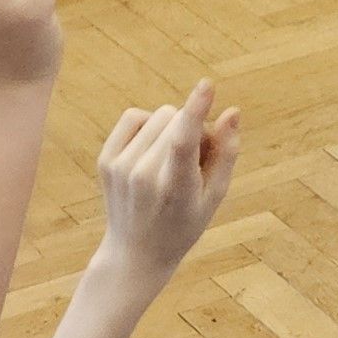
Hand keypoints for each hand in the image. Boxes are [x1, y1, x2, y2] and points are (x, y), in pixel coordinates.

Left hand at [98, 81, 240, 280]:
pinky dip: (149, 123)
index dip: (196, 111)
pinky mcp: (105, 160)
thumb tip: (232, 112)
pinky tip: (154, 147)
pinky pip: (134, 116)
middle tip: (197, 158)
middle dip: (195, 127)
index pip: (183, 143)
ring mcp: (119, 168)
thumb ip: (226, 154)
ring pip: (159, 115)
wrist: (135, 253)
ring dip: (173, 126)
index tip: (206, 85)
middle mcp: (142, 176)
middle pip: (177, 120)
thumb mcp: (214, 197)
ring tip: (173, 158)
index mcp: (174, 190)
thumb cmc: (184, 224)